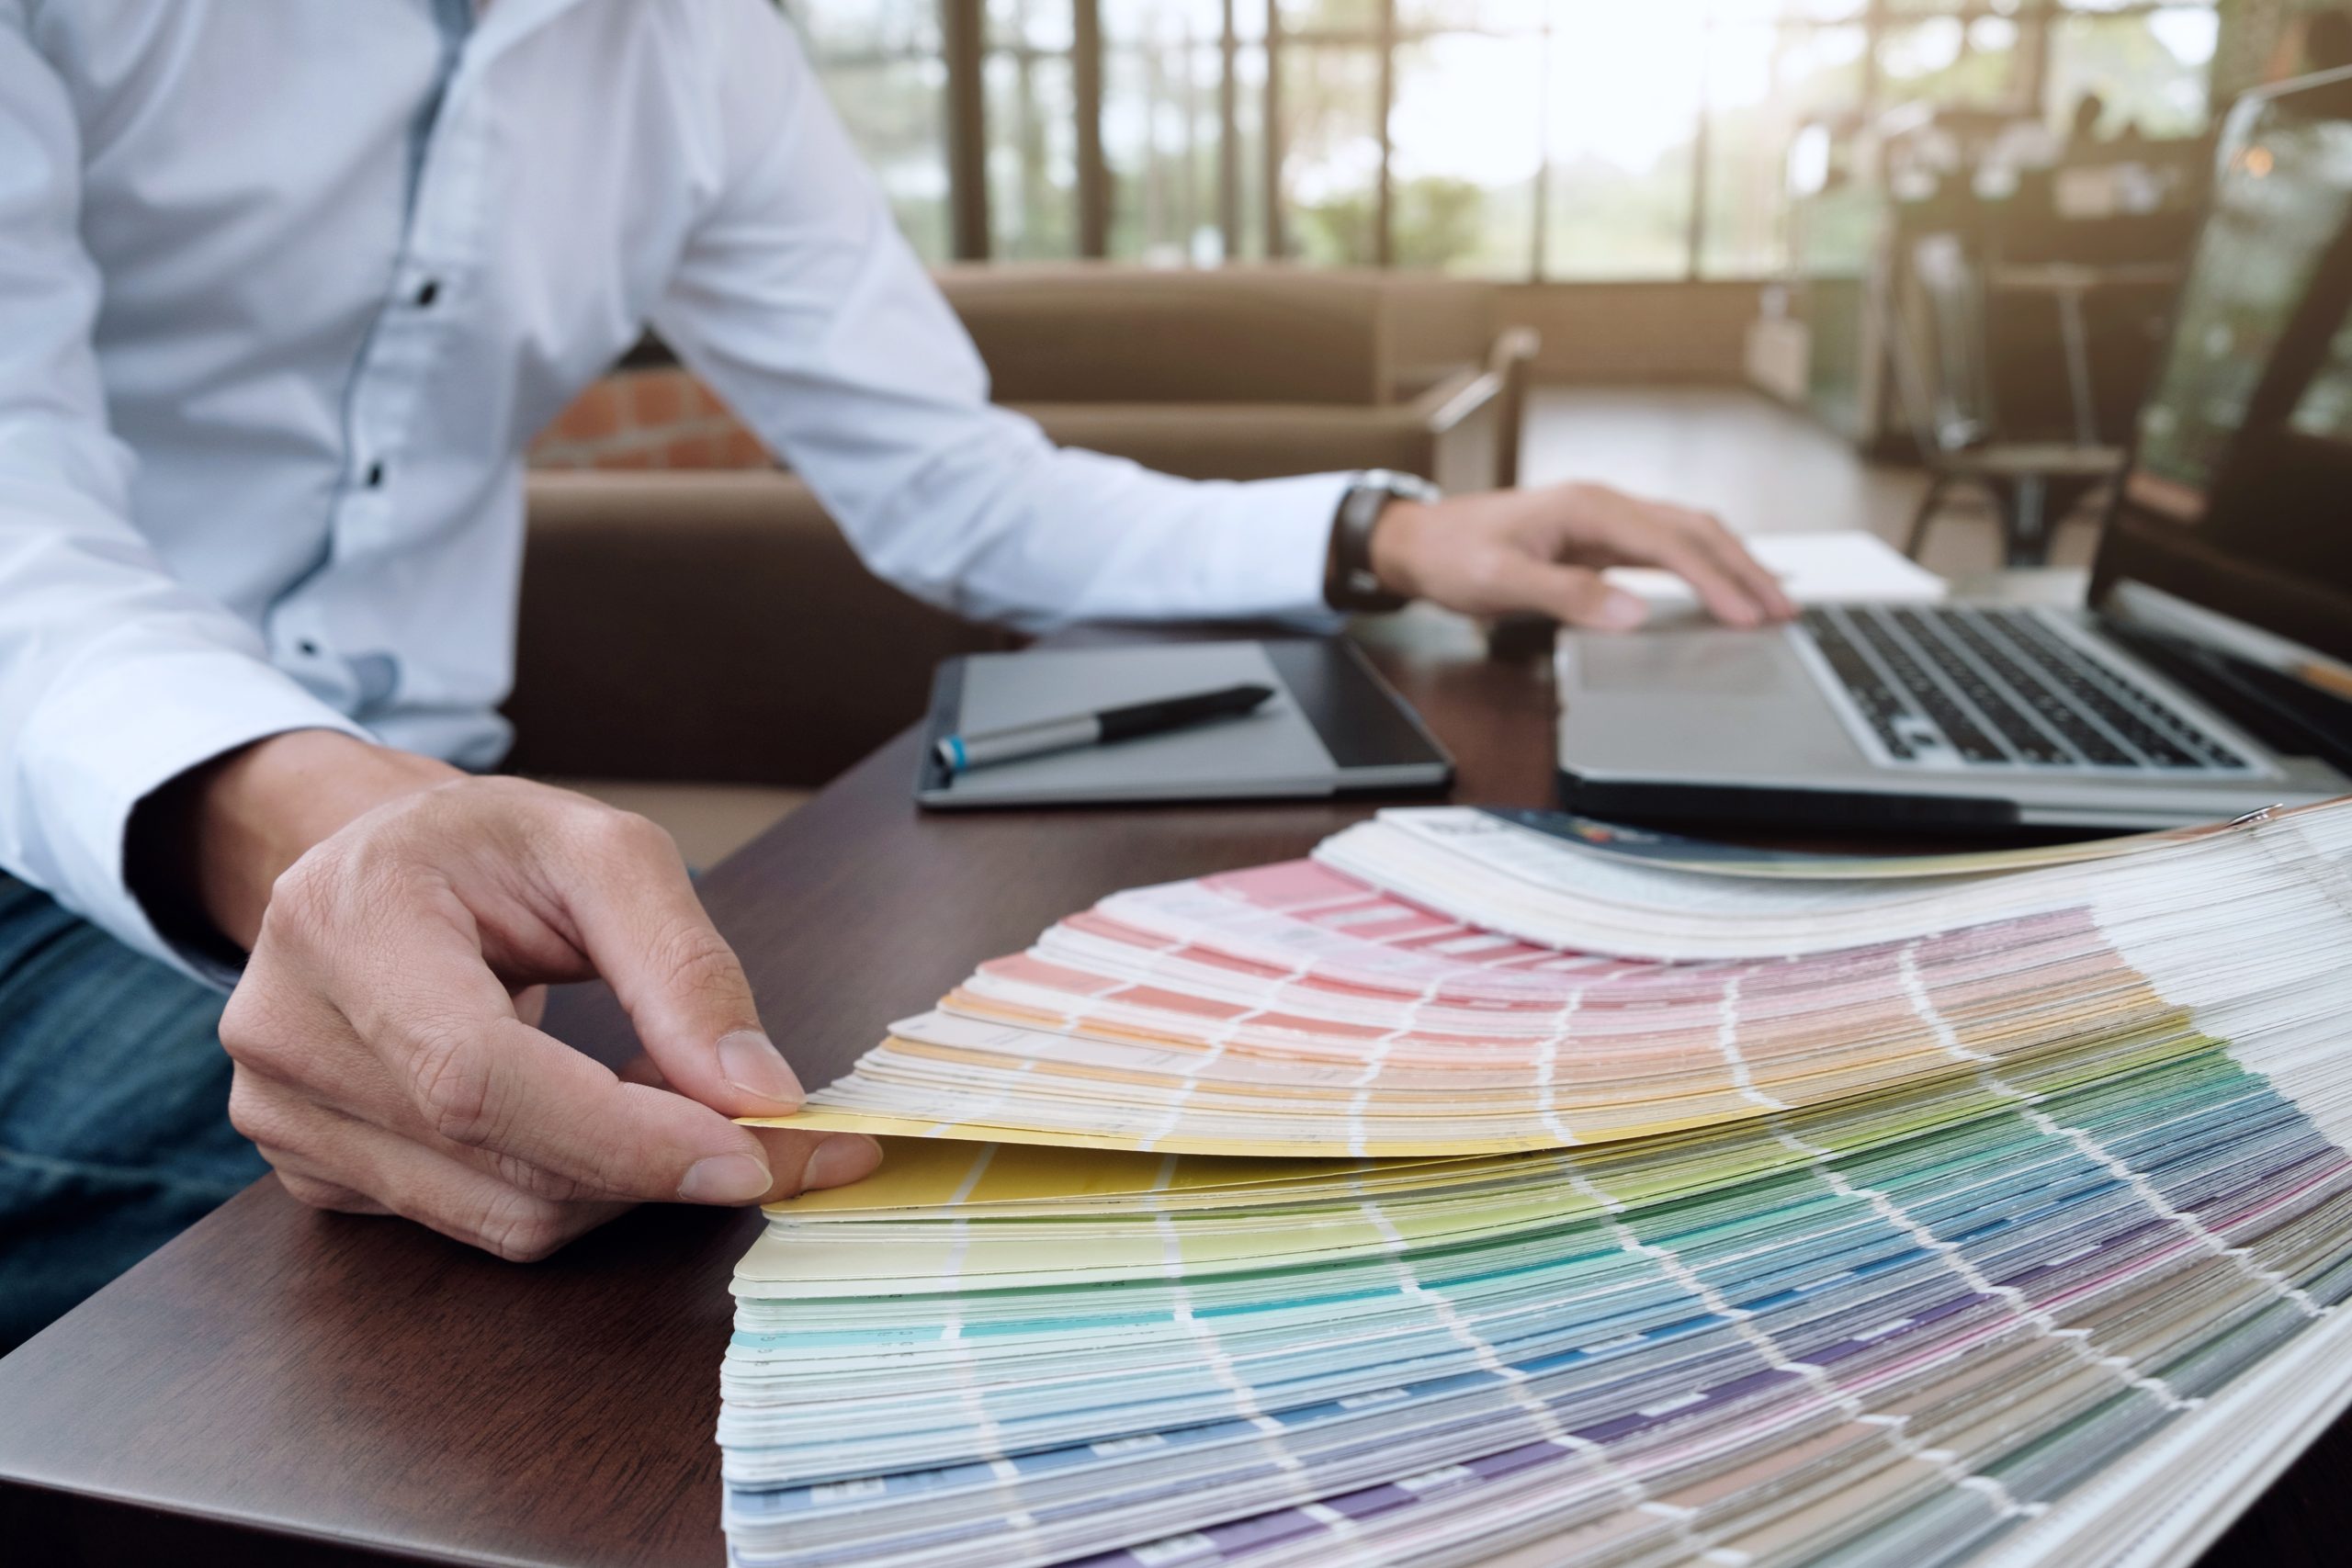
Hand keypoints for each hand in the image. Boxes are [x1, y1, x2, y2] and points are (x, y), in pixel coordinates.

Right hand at [197, 733, 878, 1259]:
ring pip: (503, 1219)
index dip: (622, 1137)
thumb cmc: (482, 848)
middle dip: (657, 1162)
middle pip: (503, 1166)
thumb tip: (759, 1092)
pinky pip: (477, 1224)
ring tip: (659, 1088)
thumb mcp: (601, 852)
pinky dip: (568, 1188)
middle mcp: (290, 1035)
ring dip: (620, 1179)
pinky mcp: (315, 1176)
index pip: (479, 1079)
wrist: (368, 865)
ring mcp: (284, 1119)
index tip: (750, 1153)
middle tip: (759, 1122)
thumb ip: (684, 966)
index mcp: (346, 924)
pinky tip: (586, 1116)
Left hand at [1368, 482, 1796, 630]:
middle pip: (1693, 531)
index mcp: (1587, 508)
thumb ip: (1567, 597)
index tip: (1747, 614)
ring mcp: (1603, 519)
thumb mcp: (1500, 584)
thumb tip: (1633, 613)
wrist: (1419, 540)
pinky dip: (1702, 565)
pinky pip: (1665, 547)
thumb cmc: (1454, 556)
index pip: (1670, 543)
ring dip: (1731, 564)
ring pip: (1686, 534)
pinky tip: (1722, 586)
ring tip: (1770, 600)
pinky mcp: (1599, 537)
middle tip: (1785, 610)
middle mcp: (1604, 505)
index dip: (1715, 579)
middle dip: (1743, 569)